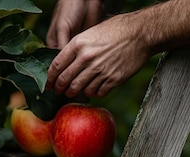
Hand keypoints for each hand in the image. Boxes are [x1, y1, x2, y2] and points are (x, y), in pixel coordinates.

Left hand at [45, 0, 189, 97]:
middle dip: (60, 89)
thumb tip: (63, 65)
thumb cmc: (115, 31)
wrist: (141, 34)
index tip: (48, 85)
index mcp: (78, 44)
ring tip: (76, 91)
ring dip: (76, 92)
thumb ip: (76, 48)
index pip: (56, 67)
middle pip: (65, 81)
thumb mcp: (91, 33)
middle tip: (60, 91)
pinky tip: (94, 89)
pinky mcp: (112, 80)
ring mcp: (100, 70)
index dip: (50, 79)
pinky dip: (93, 93)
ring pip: (79, 90)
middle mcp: (86, 58)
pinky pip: (97, 93)